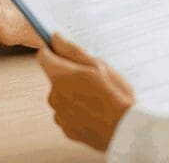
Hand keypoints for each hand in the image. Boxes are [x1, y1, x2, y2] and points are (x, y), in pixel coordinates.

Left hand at [37, 34, 133, 152]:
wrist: (125, 129)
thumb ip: (72, 51)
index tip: (65, 51)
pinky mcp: (67, 130)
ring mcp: (60, 115)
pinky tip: (96, 112)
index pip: (44, 56)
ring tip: (98, 98)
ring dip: (75, 95)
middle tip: (94, 78)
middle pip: (56, 78)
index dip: (53, 51)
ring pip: (63, 97)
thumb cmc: (115, 94)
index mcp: (59, 77)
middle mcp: (54, 96)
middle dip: (70, 76)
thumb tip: (54, 38)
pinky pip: (69, 114)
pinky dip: (79, 112)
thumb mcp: (98, 65)